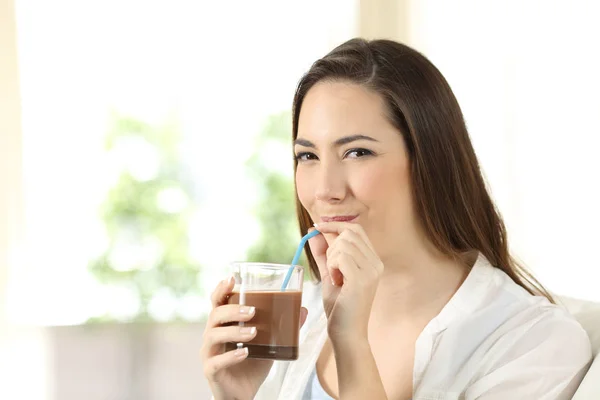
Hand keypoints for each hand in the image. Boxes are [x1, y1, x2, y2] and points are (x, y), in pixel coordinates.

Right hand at [200, 276, 308, 399]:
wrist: (242, 394)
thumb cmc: (252, 364)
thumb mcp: (269, 344)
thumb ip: (283, 328)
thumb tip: (303, 310)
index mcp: (224, 324)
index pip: (217, 301)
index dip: (222, 289)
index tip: (232, 278)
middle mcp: (212, 335)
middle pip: (214, 315)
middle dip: (233, 310)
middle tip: (252, 311)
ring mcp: (209, 353)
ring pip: (213, 335)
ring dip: (234, 331)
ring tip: (254, 332)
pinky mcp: (211, 371)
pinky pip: (216, 361)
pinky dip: (231, 356)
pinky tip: (245, 353)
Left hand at [308, 222, 383, 340]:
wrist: (346, 334)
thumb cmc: (339, 307)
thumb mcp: (330, 274)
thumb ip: (323, 253)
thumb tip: (314, 231)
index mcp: (372, 260)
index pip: (356, 229)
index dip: (335, 224)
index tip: (317, 227)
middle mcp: (376, 263)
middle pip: (349, 233)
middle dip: (331, 245)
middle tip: (330, 267)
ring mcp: (371, 271)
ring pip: (343, 244)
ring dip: (331, 258)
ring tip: (335, 278)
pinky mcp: (362, 279)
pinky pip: (341, 257)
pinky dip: (332, 266)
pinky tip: (336, 281)